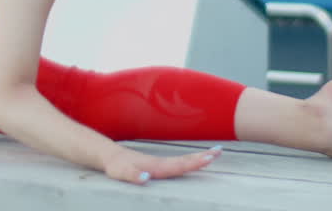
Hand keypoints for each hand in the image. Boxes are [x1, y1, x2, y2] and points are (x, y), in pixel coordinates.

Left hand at [103, 145, 221, 184]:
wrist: (111, 156)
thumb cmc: (116, 166)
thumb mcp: (121, 173)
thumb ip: (133, 175)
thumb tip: (146, 178)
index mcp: (156, 167)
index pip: (178, 165)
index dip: (193, 163)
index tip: (208, 158)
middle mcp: (161, 163)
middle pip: (186, 160)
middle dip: (203, 157)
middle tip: (220, 151)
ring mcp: (161, 163)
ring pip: (184, 160)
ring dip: (200, 157)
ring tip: (216, 152)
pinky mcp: (160, 165)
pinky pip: (179, 162)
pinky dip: (191, 160)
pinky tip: (198, 160)